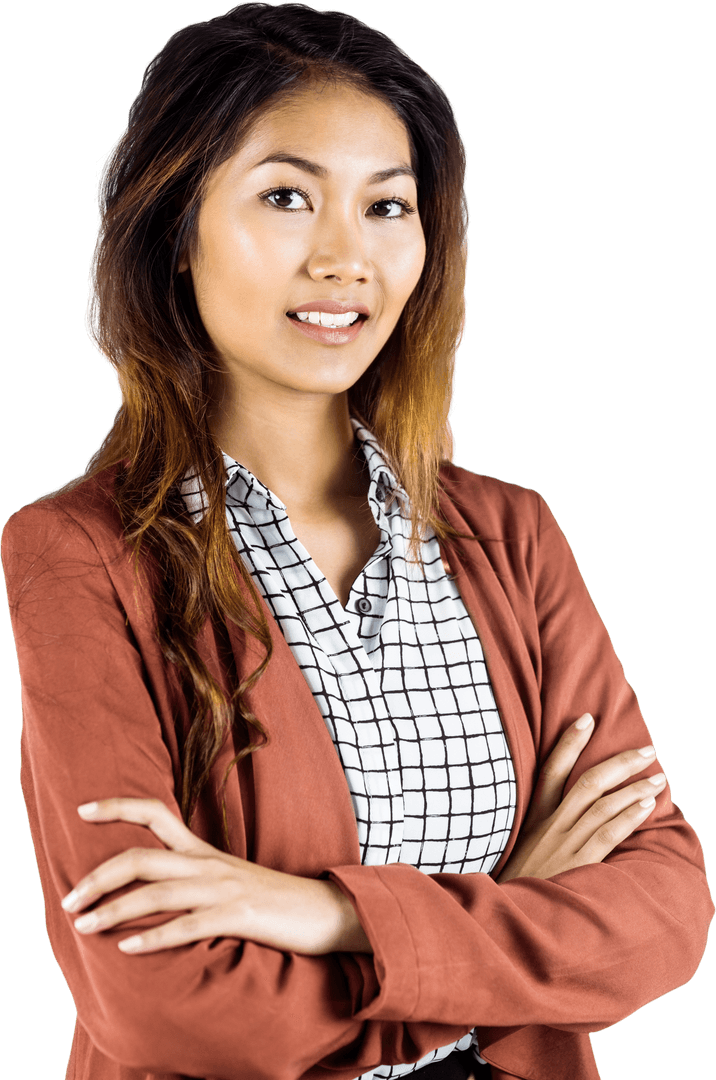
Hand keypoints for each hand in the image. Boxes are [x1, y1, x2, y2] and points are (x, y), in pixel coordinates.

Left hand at [60, 797, 372, 955]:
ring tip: (84, 925)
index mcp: (205, 851)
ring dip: (114, 909)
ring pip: (157, 892)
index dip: (118, 807)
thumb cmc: (276, 900)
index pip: (156, 813)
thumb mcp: (231, 880)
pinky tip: (128, 948)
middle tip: (68, 900)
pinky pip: (188, 926)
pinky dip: (154, 937)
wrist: (328, 910)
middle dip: (98, 877)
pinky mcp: (240, 916)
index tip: (82, 810)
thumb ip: (195, 876)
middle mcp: (209, 863)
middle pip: (142, 857)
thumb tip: (155, 887)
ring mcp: (224, 888)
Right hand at [496, 713, 666, 883]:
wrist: (507, 914)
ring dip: (635, 789)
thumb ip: (541, 828)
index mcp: (535, 817)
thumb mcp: (520, 848)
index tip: (586, 719)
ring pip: (603, 805)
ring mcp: (564, 844)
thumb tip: (567, 810)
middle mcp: (551, 825)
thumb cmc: (518, 882)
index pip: (551, 769)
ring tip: (658, 779)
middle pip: (589, 783)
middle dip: (620, 763)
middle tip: (647, 751)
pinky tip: (645, 806)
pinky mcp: (577, 864)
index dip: (569, 742)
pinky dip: (628, 817)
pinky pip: (607, 834)